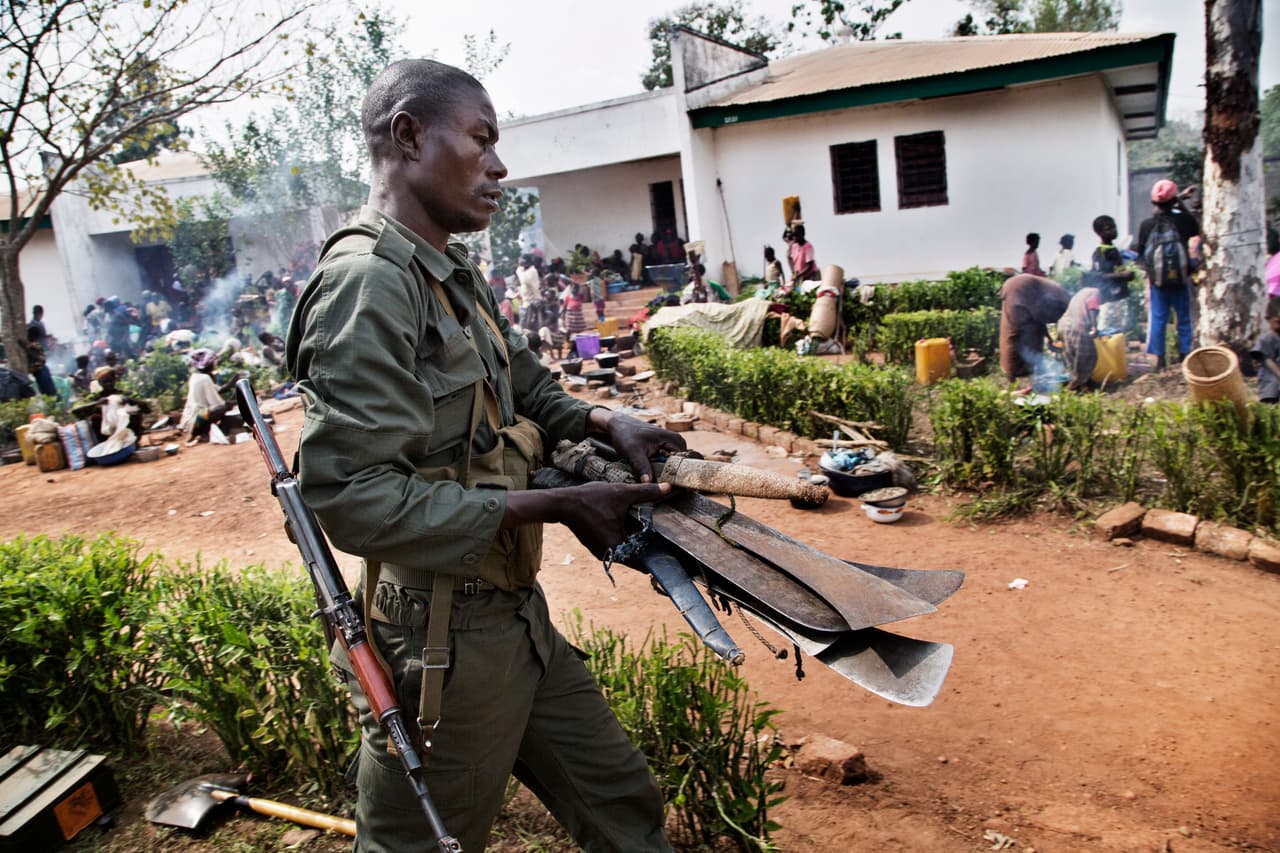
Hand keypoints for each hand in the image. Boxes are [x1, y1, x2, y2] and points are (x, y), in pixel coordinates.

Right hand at [504, 481, 672, 558]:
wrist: (562, 502)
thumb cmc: (591, 499)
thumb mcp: (622, 493)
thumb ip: (646, 492)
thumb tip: (669, 487)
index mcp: (618, 546)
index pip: (644, 562)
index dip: (658, 556)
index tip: (671, 550)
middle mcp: (610, 554)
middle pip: (636, 554)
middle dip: (648, 545)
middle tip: (665, 536)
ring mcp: (601, 551)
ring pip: (626, 549)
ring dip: (635, 540)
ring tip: (649, 528)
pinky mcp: (596, 545)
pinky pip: (616, 544)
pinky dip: (624, 536)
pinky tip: (630, 523)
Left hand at [596, 411, 687, 481]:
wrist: (619, 426)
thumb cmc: (625, 435)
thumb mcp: (633, 452)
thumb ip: (642, 467)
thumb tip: (648, 484)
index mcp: (674, 440)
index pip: (684, 463)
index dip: (677, 477)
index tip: (669, 489)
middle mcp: (677, 442)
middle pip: (681, 466)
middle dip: (672, 477)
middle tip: (662, 489)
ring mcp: (673, 445)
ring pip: (675, 466)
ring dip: (667, 475)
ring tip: (657, 484)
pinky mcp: (667, 448)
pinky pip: (669, 463)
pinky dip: (663, 470)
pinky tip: (655, 478)